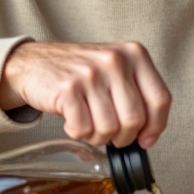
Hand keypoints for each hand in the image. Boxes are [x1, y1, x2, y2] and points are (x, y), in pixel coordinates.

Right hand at [0, 41, 170, 148]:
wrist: (33, 63)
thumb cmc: (79, 72)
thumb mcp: (115, 70)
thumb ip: (136, 94)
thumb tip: (149, 135)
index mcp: (134, 54)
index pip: (160, 99)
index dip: (156, 126)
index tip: (146, 139)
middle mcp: (115, 60)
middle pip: (135, 119)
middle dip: (122, 137)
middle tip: (109, 132)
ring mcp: (91, 73)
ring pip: (109, 129)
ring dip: (97, 137)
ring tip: (88, 123)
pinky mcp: (68, 89)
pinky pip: (83, 130)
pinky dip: (78, 133)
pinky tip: (72, 120)